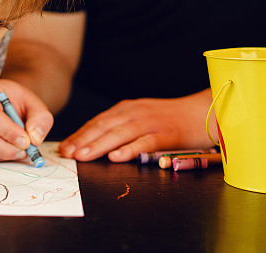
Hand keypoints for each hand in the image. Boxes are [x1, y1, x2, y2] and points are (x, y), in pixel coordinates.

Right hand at [0, 79, 53, 161]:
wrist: (9, 101)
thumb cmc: (18, 100)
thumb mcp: (34, 103)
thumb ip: (40, 118)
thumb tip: (34, 139)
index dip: (7, 131)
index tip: (25, 141)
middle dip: (6, 148)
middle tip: (25, 150)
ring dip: (5, 154)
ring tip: (22, 150)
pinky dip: (1, 157)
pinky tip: (13, 149)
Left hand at [58, 89, 214, 161]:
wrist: (202, 111)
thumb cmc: (170, 119)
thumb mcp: (141, 117)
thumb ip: (121, 128)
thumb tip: (96, 144)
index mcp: (127, 109)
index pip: (98, 121)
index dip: (79, 134)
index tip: (64, 147)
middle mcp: (136, 112)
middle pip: (104, 126)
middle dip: (83, 140)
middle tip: (67, 153)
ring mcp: (151, 122)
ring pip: (120, 133)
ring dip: (99, 145)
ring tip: (83, 156)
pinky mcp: (166, 134)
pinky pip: (145, 142)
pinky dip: (130, 149)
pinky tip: (117, 156)